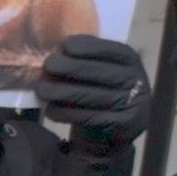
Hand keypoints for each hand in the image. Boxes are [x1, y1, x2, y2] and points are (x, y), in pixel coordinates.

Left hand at [32, 35, 148, 146]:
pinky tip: (49, 110)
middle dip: (70, 67)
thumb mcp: (103, 69)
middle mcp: (135, 80)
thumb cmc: (102, 90)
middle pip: (99, 72)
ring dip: (61, 92)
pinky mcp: (118, 124)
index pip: (112, 50)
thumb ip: (87, 58)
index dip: (89, 47)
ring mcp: (129, 103)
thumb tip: (57, 50)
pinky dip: (64, 113)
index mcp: (130, 61)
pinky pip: (86, 117)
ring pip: (89, 96)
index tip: (65, 45)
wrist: (116, 129)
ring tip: (41, 90)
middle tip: (47, 65)